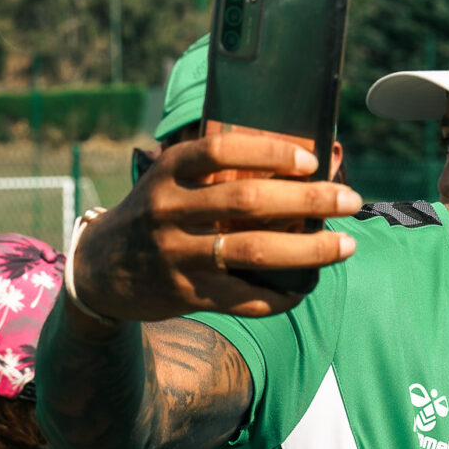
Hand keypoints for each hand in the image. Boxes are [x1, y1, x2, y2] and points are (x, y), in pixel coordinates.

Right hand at [75, 133, 363, 321]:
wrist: (97, 270)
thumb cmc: (155, 214)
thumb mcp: (170, 182)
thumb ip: (218, 172)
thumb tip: (304, 164)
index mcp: (169, 172)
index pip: (221, 150)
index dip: (269, 152)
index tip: (311, 160)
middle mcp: (169, 210)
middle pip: (248, 202)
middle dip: (309, 200)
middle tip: (350, 201)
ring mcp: (176, 254)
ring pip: (253, 252)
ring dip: (308, 250)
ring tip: (346, 245)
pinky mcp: (183, 293)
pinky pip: (243, 298)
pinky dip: (280, 295)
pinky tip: (306, 287)